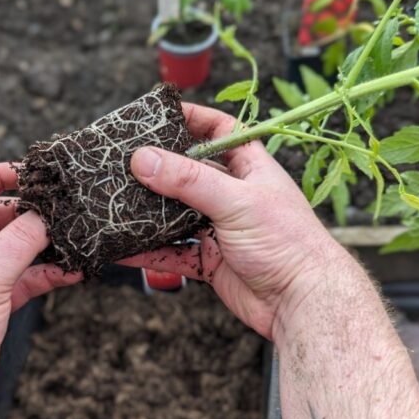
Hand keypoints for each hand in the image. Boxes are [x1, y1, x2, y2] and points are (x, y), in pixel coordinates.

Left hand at [0, 163, 81, 418]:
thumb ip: (18, 242)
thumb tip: (47, 216)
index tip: (27, 172)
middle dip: (27, 214)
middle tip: (61, 209)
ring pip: (11, 248)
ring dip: (41, 245)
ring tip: (72, 239)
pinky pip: (22, 277)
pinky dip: (45, 273)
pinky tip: (70, 271)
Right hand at [124, 103, 352, 340]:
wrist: (303, 302)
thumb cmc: (287, 241)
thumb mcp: (236, 200)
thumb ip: (188, 180)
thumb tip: (143, 159)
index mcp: (250, 168)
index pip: (220, 131)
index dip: (193, 119)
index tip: (157, 115)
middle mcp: (234, 195)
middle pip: (190, 174)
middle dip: (159, 170)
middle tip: (123, 163)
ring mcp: (221, 229)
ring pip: (177, 215)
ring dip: (150, 212)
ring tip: (115, 203)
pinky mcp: (212, 261)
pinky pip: (174, 252)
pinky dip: (151, 251)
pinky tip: (125, 248)